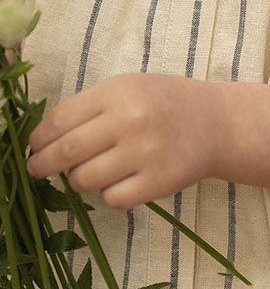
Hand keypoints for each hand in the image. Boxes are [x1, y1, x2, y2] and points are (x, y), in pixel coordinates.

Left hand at [27, 74, 224, 210]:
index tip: (34, 148)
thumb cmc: (165, 104)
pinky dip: (109, 194)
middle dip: (42, 166)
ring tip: (93, 171)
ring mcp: (145, 153)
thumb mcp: (129, 88)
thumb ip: (90, 107)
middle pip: (65, 152)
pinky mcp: (158, 181)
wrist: (217, 122)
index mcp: (118, 92)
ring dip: (79, 180)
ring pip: (84, 180)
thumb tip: (43, 139)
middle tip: (37, 170)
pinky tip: (122, 181)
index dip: (38, 139)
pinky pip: (112, 199)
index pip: (59, 120)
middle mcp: (130, 120)